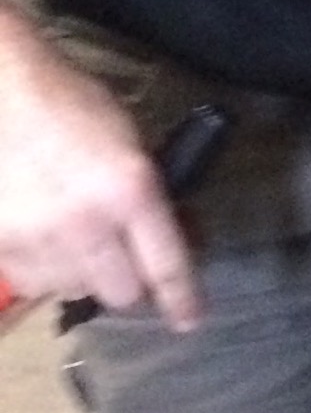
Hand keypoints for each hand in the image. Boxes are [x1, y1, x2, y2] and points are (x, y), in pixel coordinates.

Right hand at [0, 13, 201, 328]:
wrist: (0, 92)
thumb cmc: (70, 105)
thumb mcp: (130, 142)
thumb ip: (151, 196)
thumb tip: (176, 234)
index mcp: (130, 190)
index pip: (167, 265)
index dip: (182, 299)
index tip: (189, 320)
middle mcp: (87, 223)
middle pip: (122, 292)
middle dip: (128, 278)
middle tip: (122, 254)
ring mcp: (39, 237)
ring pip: (76, 291)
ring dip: (83, 273)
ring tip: (75, 236)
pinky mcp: (2, 244)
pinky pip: (35, 283)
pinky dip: (45, 270)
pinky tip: (44, 238)